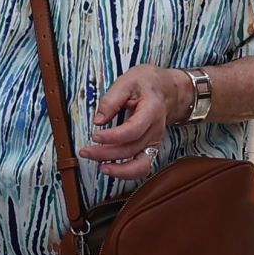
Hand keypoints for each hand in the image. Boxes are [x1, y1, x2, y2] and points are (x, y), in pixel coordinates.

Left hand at [87, 66, 176, 180]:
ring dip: (119, 171)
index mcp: (151, 111)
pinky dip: (126, 173)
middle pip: (131, 149)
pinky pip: (141, 167)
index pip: (133, 130)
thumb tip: (98, 120)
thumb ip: (111, 100)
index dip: (112, 137)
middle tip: (85, 152)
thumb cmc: (147, 83)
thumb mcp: (127, 81)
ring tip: (100, 168)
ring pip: (140, 165)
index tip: (94, 136)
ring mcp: (154, 142)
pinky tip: (110, 169)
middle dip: (106, 154)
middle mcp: (155, 130)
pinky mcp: (150, 148)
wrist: (168, 90)